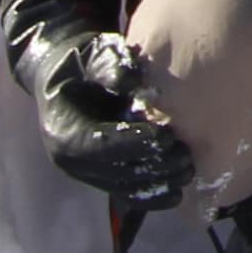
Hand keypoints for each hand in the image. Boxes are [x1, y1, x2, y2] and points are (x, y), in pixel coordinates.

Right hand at [16, 18, 189, 209]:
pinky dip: (151, 197)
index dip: (133, 143)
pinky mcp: (99, 179)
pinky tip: (176, 192)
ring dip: (158, 184)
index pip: (99, 145)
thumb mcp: (93, 55)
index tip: (166, 136)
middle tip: (186, 155)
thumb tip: (131, 81)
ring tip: (188, 171)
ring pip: (123, 188)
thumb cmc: (84, 64)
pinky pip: (124, 194)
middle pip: (114, 171)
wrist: (67, 80)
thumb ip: (110, 66)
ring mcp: (84, 173)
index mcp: (63, 128)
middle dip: (154, 166)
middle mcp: (70, 159)